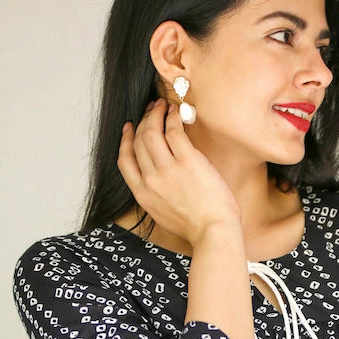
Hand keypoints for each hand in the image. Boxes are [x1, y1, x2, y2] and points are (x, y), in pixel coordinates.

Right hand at [118, 99, 241, 245]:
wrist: (213, 232)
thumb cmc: (197, 227)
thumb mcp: (164, 214)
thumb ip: (157, 194)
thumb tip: (161, 176)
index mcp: (143, 194)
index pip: (125, 160)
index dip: (125, 140)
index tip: (129, 129)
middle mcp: (151, 180)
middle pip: (138, 141)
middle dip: (142, 121)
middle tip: (150, 111)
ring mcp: (168, 170)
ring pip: (151, 132)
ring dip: (155, 114)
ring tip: (161, 105)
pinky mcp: (188, 161)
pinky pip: (174, 131)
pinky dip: (172, 118)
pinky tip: (175, 112)